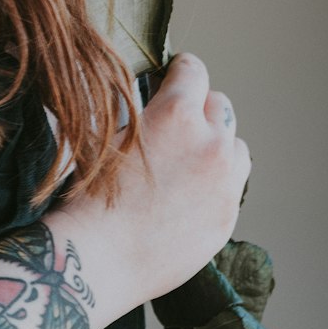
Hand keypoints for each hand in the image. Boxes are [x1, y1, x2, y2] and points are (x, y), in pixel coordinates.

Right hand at [50, 53, 250, 314]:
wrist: (100, 258)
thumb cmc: (92, 196)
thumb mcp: (111, 133)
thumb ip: (143, 111)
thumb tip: (156, 99)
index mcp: (177, 114)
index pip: (195, 71)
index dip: (181, 71)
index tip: (175, 77)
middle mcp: (210, 142)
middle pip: (220, 105)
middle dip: (200, 109)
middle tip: (177, 126)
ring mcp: (225, 181)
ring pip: (235, 145)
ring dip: (217, 145)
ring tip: (189, 162)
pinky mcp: (228, 215)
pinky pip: (232, 185)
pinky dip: (217, 183)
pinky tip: (189, 196)